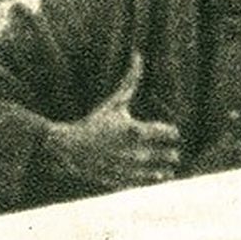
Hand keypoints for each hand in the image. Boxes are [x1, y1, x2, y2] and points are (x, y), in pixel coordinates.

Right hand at [46, 53, 182, 189]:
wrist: (68, 148)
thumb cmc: (94, 122)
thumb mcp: (114, 101)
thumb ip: (131, 80)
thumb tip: (138, 54)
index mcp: (135, 130)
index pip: (169, 134)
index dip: (172, 133)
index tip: (169, 133)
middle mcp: (134, 152)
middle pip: (169, 155)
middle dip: (171, 153)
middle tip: (170, 152)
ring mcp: (128, 169)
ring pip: (159, 173)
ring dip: (164, 170)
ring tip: (165, 168)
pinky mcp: (121, 182)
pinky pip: (145, 185)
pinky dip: (151, 181)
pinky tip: (152, 175)